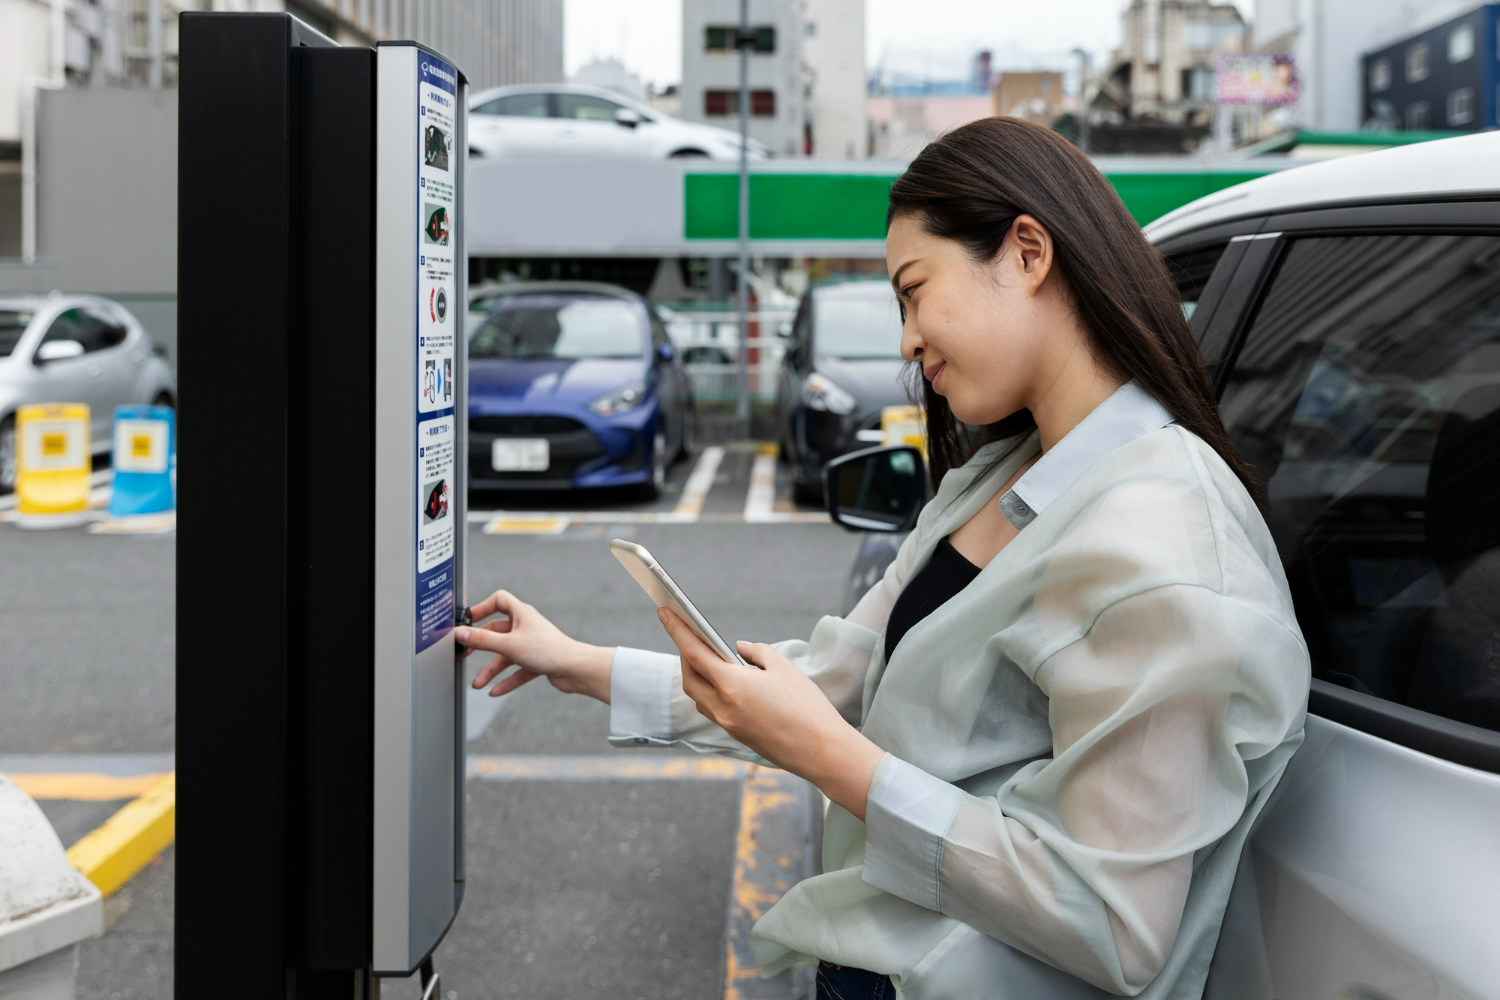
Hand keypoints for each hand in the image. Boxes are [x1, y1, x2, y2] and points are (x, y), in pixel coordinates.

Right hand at [456, 590, 613, 701]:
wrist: (576, 670)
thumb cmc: (548, 650)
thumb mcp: (508, 645)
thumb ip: (482, 640)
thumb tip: (459, 633)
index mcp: (521, 614)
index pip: (498, 601)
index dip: (482, 608)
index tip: (467, 620)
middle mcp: (526, 627)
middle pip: (497, 632)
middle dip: (480, 644)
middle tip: (464, 653)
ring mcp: (532, 644)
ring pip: (506, 655)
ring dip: (491, 669)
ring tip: (478, 684)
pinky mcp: (538, 661)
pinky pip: (517, 670)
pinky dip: (506, 680)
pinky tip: (494, 691)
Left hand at [657, 608, 884, 819]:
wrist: (821, 751)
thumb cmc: (807, 707)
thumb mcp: (784, 668)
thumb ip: (757, 652)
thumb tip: (739, 649)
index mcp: (732, 685)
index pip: (694, 653)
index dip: (677, 630)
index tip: (664, 612)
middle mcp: (723, 707)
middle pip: (690, 677)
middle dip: (686, 654)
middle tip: (690, 635)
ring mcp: (728, 724)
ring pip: (699, 696)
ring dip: (697, 675)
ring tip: (708, 657)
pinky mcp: (737, 735)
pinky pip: (713, 709)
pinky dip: (711, 692)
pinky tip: (727, 683)